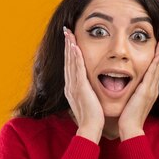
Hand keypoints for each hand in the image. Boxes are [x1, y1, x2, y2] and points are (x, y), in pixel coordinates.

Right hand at [63, 26, 104, 140]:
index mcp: (73, 88)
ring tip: (69, 34)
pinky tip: (75, 48)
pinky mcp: (79, 88)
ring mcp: (74, 86)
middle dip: (67, 45)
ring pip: (70, 62)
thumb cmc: (92, 117)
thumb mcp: (89, 101)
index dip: (70, 52)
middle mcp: (71, 85)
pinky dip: (75, 58)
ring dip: (70, 47)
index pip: (70, 66)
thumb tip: (90, 89)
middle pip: (68, 61)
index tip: (70, 40)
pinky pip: (77, 70)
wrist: (90, 128)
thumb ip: (88, 93)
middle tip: (66, 31)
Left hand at [118, 33, 158, 139]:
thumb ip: (132, 93)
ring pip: (157, 66)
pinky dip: (156, 63)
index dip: (157, 57)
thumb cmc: (128, 117)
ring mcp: (152, 89)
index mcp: (149, 90)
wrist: (130, 128)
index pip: (154, 69)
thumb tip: (129, 87)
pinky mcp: (147, 91)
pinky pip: (153, 73)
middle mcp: (153, 88)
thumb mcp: (131, 101)